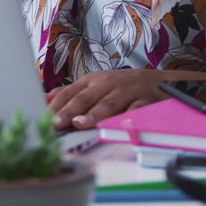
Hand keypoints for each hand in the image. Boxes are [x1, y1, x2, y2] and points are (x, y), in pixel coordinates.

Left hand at [48, 69, 169, 129]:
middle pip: (86, 98)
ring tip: (80, 124)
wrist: (161, 81)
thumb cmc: (123, 86)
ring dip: (94, 114)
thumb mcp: (96, 84)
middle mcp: (108, 83)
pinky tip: (116, 126)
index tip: (44, 117)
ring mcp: (127, 91)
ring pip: (108, 103)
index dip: (57, 105)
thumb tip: (46, 98)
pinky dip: (126, 118)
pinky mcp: (145, 100)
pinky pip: (134, 110)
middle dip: (70, 111)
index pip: (70, 92)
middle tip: (57, 123)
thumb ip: (72, 92)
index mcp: (93, 80)